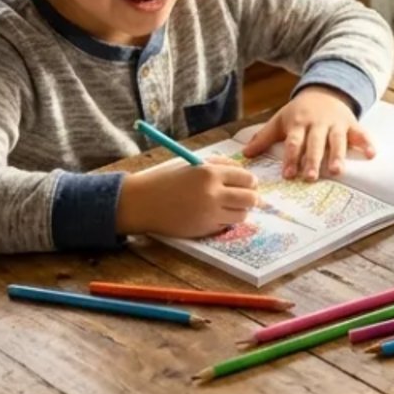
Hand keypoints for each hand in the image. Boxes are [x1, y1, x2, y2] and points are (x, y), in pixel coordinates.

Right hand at [117, 158, 257, 236]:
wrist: (141, 202)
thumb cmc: (165, 180)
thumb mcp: (192, 163)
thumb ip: (219, 164)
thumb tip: (243, 170)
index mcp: (210, 173)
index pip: (247, 178)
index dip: (250, 181)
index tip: (249, 183)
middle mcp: (213, 193)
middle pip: (250, 198)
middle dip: (252, 197)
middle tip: (248, 197)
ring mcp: (210, 213)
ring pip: (242, 215)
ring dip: (240, 210)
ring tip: (231, 206)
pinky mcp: (205, 229)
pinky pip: (226, 225)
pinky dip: (225, 220)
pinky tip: (214, 214)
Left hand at [242, 86, 373, 179]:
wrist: (324, 91)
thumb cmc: (299, 111)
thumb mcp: (281, 120)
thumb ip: (264, 137)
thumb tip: (245, 155)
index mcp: (299, 123)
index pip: (294, 142)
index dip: (291, 158)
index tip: (289, 174)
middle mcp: (318, 124)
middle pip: (315, 143)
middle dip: (313, 160)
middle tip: (311, 177)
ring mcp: (336, 124)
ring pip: (337, 140)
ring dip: (338, 155)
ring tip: (337, 171)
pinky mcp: (351, 124)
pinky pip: (361, 134)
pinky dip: (367, 143)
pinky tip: (372, 154)